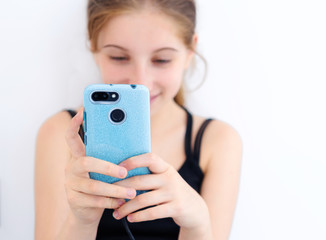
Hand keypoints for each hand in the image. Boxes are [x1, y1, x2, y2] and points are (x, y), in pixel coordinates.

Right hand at [64, 108, 136, 225]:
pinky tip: (122, 202)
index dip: (75, 124)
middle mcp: (71, 168)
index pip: (71, 137)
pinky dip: (111, 201)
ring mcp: (70, 185)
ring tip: (131, 193)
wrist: (87, 211)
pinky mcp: (73, 200)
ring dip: (115, 189)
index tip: (83, 111)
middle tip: (124, 172)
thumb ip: (111, 158)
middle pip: (85, 163)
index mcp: (78, 156)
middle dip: (107, 167)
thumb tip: (135, 142)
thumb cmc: (101, 184)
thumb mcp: (104, 170)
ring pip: (93, 186)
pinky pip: (94, 201)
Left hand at [112, 153, 209, 229]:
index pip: (149, 158)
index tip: (117, 168)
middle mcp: (170, 177)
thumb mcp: (164, 178)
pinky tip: (130, 219)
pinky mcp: (176, 207)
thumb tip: (120, 172)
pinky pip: (152, 212)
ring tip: (116, 213)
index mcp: (165, 167)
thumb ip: (149, 174)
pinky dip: (138, 216)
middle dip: (120, 189)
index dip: (132, 161)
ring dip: (126, 207)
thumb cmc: (172, 191)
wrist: (195, 208)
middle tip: (108, 195)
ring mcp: (174, 192)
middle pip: (139, 181)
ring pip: (143, 199)